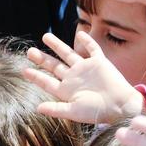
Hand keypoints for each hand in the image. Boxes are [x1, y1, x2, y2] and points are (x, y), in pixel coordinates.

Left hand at [24, 32, 144, 124]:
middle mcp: (74, 78)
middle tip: (29, 52)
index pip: (47, 82)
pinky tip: (80, 34)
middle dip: (42, 59)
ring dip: (57, 46)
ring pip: (69, 54)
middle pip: (54, 66)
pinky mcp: (99, 63)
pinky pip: (92, 49)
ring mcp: (86, 69)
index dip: (36, 76)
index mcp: (67, 90)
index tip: (24, 70)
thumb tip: (37, 108)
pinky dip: (87, 41)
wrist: (121, 105)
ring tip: (45, 36)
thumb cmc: (98, 111)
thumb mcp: (75, 112)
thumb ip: (56, 109)